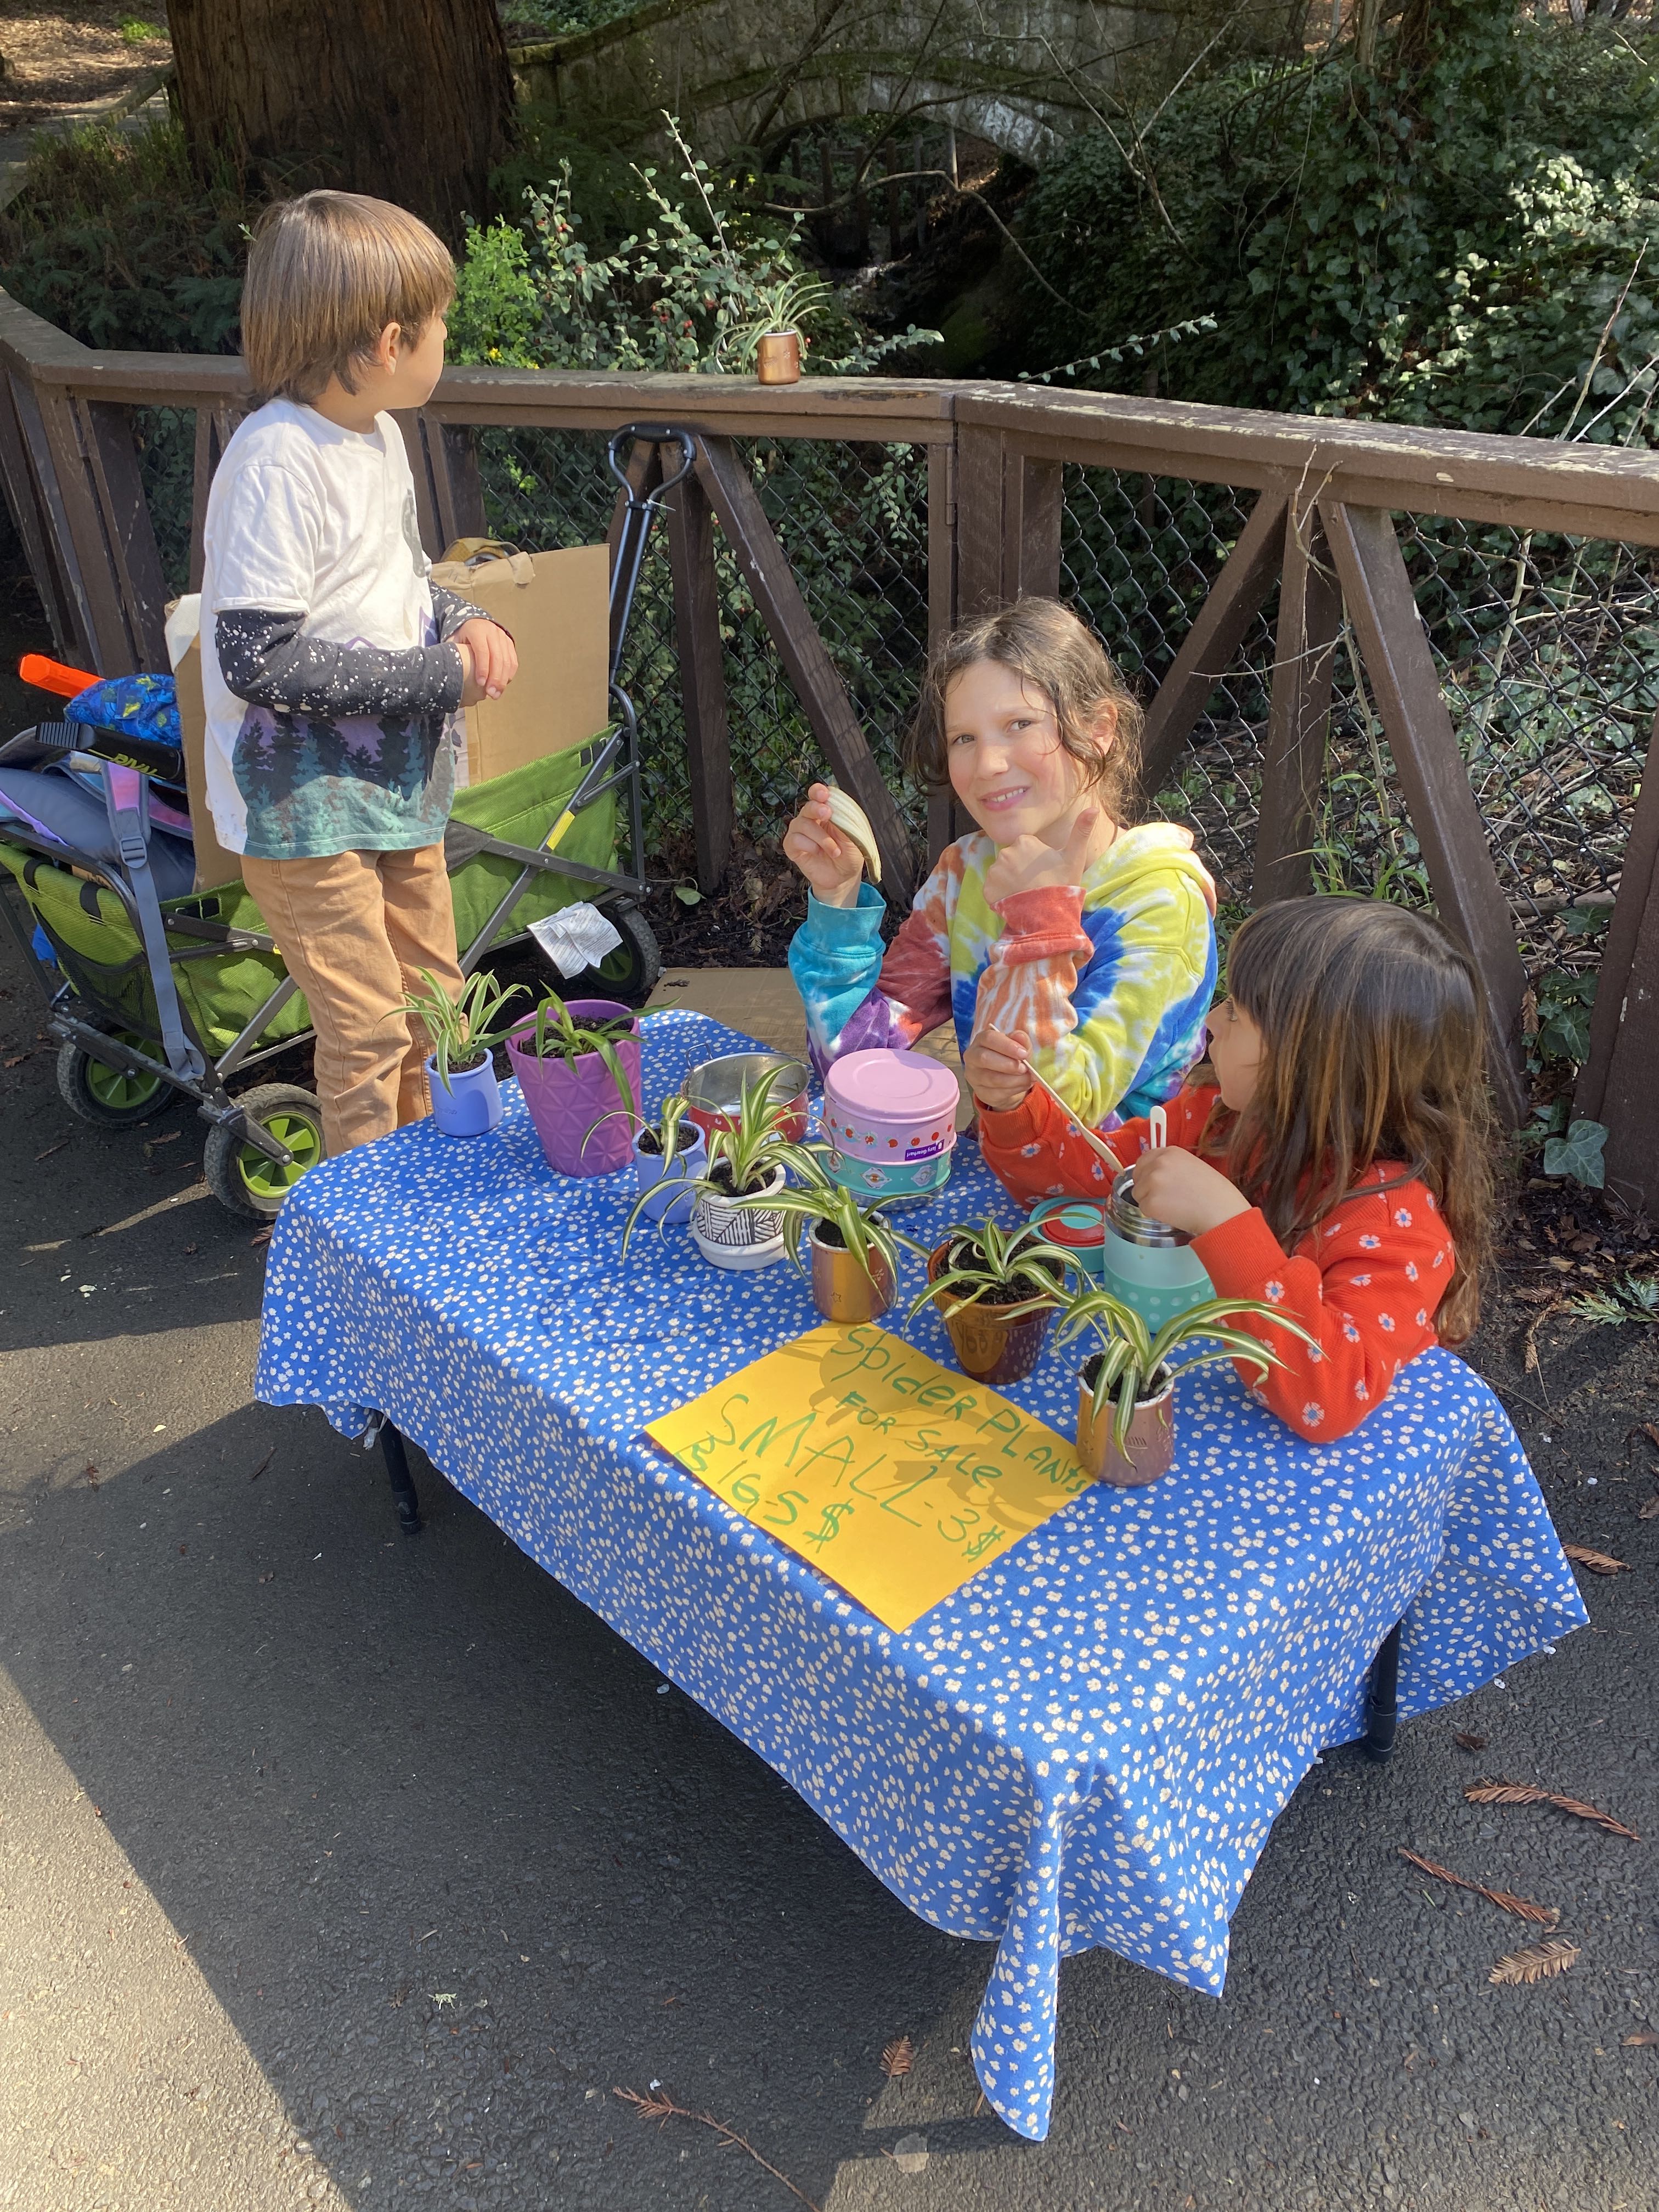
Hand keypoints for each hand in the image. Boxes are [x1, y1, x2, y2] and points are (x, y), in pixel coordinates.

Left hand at [455, 618, 516, 705]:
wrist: (474, 622)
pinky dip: (509, 675)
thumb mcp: (454, 640)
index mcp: (477, 629)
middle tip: (490, 694)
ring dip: (503, 680)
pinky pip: (513, 661)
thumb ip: (453, 653)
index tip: (480, 684)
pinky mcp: (509, 643)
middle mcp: (492, 632)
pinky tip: (502, 686)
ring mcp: (503, 637)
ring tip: (496, 695)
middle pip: (497, 657)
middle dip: (495, 678)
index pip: (482, 651)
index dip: (483, 668)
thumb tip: (450, 673)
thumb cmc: (461, 636)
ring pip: (507, 661)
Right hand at [783, 781, 864, 907]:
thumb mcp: (854, 838)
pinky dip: (808, 845)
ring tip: (834, 851)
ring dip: (820, 837)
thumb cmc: (849, 855)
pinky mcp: (792, 847)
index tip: (824, 794)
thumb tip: (835, 810)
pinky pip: (794, 839)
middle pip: (808, 806)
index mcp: (827, 812)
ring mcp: (800, 832)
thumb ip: (845, 823)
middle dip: (817, 808)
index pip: (817, 795)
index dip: (818, 791)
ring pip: (802, 824)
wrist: (843, 878)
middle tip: (827, 814)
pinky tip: (817, 852)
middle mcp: (811, 819)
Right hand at [965, 1022, 1033, 1112]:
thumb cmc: (1010, 1057)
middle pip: (984, 1058)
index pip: (989, 1038)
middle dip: (1008, 1064)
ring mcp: (974, 1076)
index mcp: (981, 1040)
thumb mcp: (1018, 1046)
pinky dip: (1015, 1089)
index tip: (1023, 1053)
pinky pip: (997, 1092)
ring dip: (1015, 1079)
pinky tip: (1024, 1084)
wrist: (1005, 1079)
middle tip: (1025, 1068)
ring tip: (1029, 1077)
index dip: (1007, 1046)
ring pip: (992, 1078)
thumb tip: (1020, 1036)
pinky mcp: (981, 1092)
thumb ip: (1020, 1040)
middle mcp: (972, 1057)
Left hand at [982, 808, 1097, 910]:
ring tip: (1025, 894)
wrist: (1049, 915)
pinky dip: (1000, 896)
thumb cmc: (1063, 884)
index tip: (1044, 872)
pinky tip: (1014, 901)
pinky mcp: (987, 890)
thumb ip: (1081, 830)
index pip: (1025, 848)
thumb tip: (1093, 808)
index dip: (1034, 861)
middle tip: (1035, 885)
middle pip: (1011, 861)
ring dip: (1009, 883)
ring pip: (1001, 875)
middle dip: (1020, 871)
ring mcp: (995, 871)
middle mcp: (1005, 852)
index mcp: (1024, 841)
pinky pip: (992, 890)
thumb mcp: (1074, 856)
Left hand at [1130, 1146, 1250, 1236]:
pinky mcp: (1150, 1202)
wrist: (1221, 1212)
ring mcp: (1153, 1182)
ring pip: (1138, 1194)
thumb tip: (1157, 1172)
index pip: (1144, 1159)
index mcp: (1170, 1152)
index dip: (1147, 1172)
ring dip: (1150, 1201)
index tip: (1153, 1181)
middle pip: (1137, 1176)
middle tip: (1163, 1197)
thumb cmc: (1215, 1193)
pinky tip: (1172, 1213)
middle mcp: (1158, 1163)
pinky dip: (1155, 1214)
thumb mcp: (1194, 1166)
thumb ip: (1173, 1165)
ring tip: (1173, 1206)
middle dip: (1146, 1186)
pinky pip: (1143, 1209)